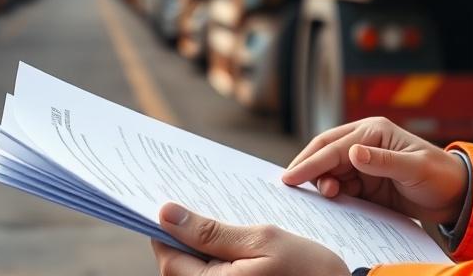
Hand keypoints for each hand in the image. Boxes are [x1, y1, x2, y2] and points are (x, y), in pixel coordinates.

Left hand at [151, 202, 349, 275]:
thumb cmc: (307, 269)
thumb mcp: (261, 239)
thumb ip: (210, 231)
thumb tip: (166, 214)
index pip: (168, 258)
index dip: (165, 230)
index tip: (169, 205)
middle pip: (178, 269)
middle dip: (184, 239)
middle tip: (197, 209)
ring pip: (196, 275)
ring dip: (201, 251)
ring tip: (221, 226)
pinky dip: (217, 263)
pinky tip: (233, 246)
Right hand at [281, 117, 467, 225]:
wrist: (455, 195)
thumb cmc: (438, 175)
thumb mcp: (414, 167)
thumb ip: (383, 161)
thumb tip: (353, 152)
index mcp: (374, 130)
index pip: (334, 146)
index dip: (311, 162)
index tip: (290, 177)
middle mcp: (365, 142)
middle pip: (325, 153)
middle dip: (307, 168)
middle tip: (289, 185)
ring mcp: (364, 162)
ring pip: (330, 170)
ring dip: (323, 183)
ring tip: (329, 197)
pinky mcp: (366, 182)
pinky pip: (342, 186)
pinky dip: (333, 193)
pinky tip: (333, 201)